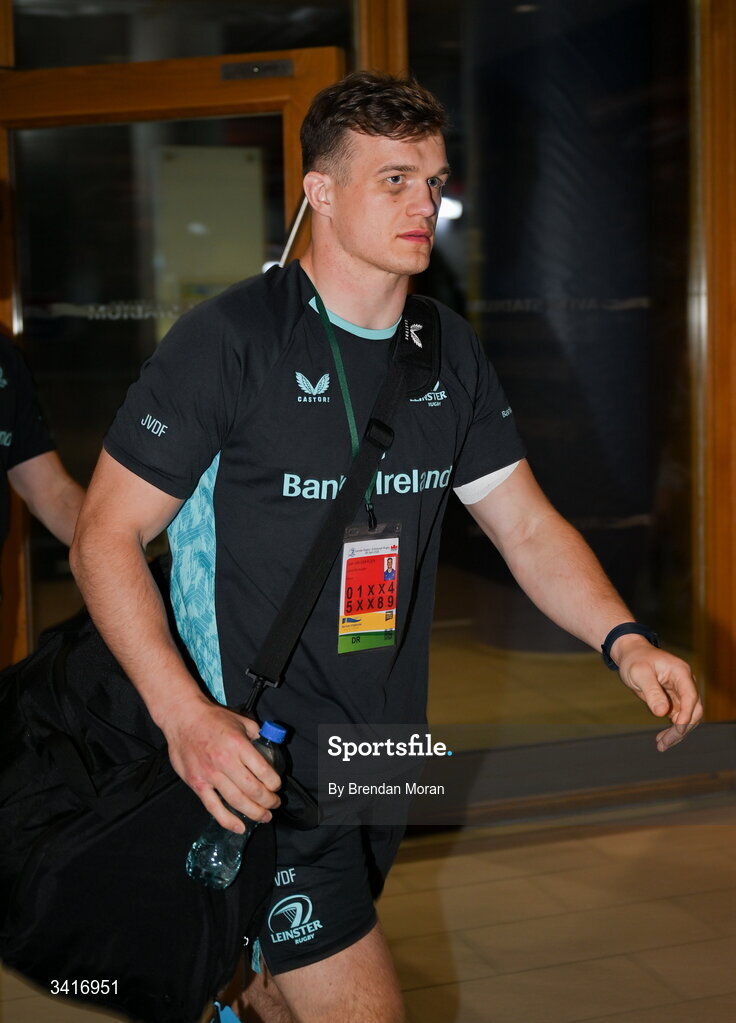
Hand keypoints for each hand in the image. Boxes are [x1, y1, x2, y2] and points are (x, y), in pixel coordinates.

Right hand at [162, 696, 281, 831]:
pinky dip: (227, 820)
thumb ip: (256, 734)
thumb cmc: (212, 718)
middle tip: (274, 804)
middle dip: (268, 801)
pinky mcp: (197, 784)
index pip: (264, 771)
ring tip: (265, 817)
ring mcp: (210, 774)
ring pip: (237, 801)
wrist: (183, 718)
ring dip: (254, 812)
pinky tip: (239, 827)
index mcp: (238, 745)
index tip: (277, 787)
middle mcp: (225, 761)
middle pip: (253, 790)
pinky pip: (213, 807)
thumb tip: (269, 746)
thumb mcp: (241, 720)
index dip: (275, 784)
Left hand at [612, 635, 702, 750]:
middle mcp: (685, 683)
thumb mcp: (639, 673)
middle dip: (682, 728)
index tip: (677, 729)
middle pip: (693, 710)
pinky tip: (661, 739)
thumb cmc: (635, 660)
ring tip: (662, 745)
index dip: (686, 714)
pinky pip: (678, 717)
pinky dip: (672, 729)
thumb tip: (662, 713)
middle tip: (665, 742)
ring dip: (677, 732)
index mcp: (680, 672)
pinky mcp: (674, 700)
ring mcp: (680, 692)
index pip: (690, 697)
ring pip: (687, 716)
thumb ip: (652, 692)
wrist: (631, 654)